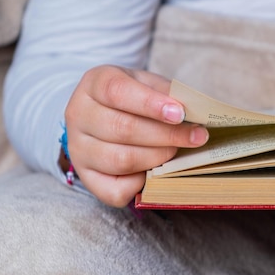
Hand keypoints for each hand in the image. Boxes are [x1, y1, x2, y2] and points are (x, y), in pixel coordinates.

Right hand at [63, 65, 208, 206]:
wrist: (105, 112)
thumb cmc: (133, 96)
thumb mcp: (148, 83)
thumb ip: (167, 94)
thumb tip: (195, 112)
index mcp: (94, 84)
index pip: (117, 92)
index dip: (151, 104)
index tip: (180, 113)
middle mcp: (78, 115)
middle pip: (122, 129)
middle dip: (166, 135)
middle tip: (196, 136)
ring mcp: (78, 149)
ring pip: (120, 160)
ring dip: (158, 157)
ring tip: (178, 151)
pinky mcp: (86, 177)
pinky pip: (113, 191)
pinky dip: (139, 185)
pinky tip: (154, 172)